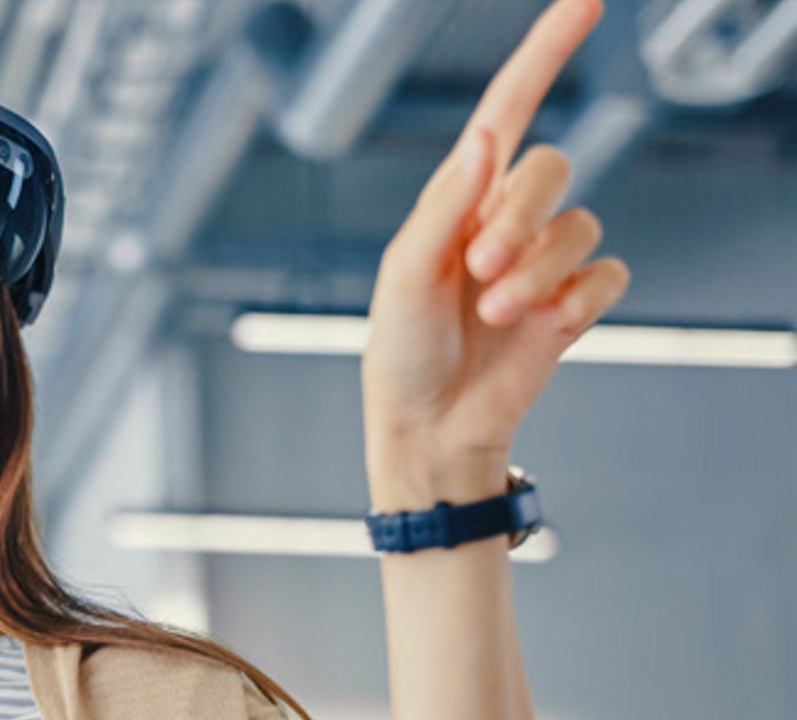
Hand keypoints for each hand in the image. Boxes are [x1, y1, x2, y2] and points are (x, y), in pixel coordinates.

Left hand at [361, 0, 631, 509]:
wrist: (429, 424)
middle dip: (518, 217)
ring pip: (581, 225)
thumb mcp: (404, 272)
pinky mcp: (573, 302)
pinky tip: (540, 329)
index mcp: (458, 196)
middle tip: (477, 270)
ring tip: (493, 310)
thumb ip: (446, 204)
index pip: (509, 108)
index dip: (545, 53)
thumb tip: (487, 137)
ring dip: (537, 271)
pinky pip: (607, 275)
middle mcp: (505, 217)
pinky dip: (574, 302)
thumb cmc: (400, 349)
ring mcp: (544, 259)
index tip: (587, 2)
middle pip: (553, 167)